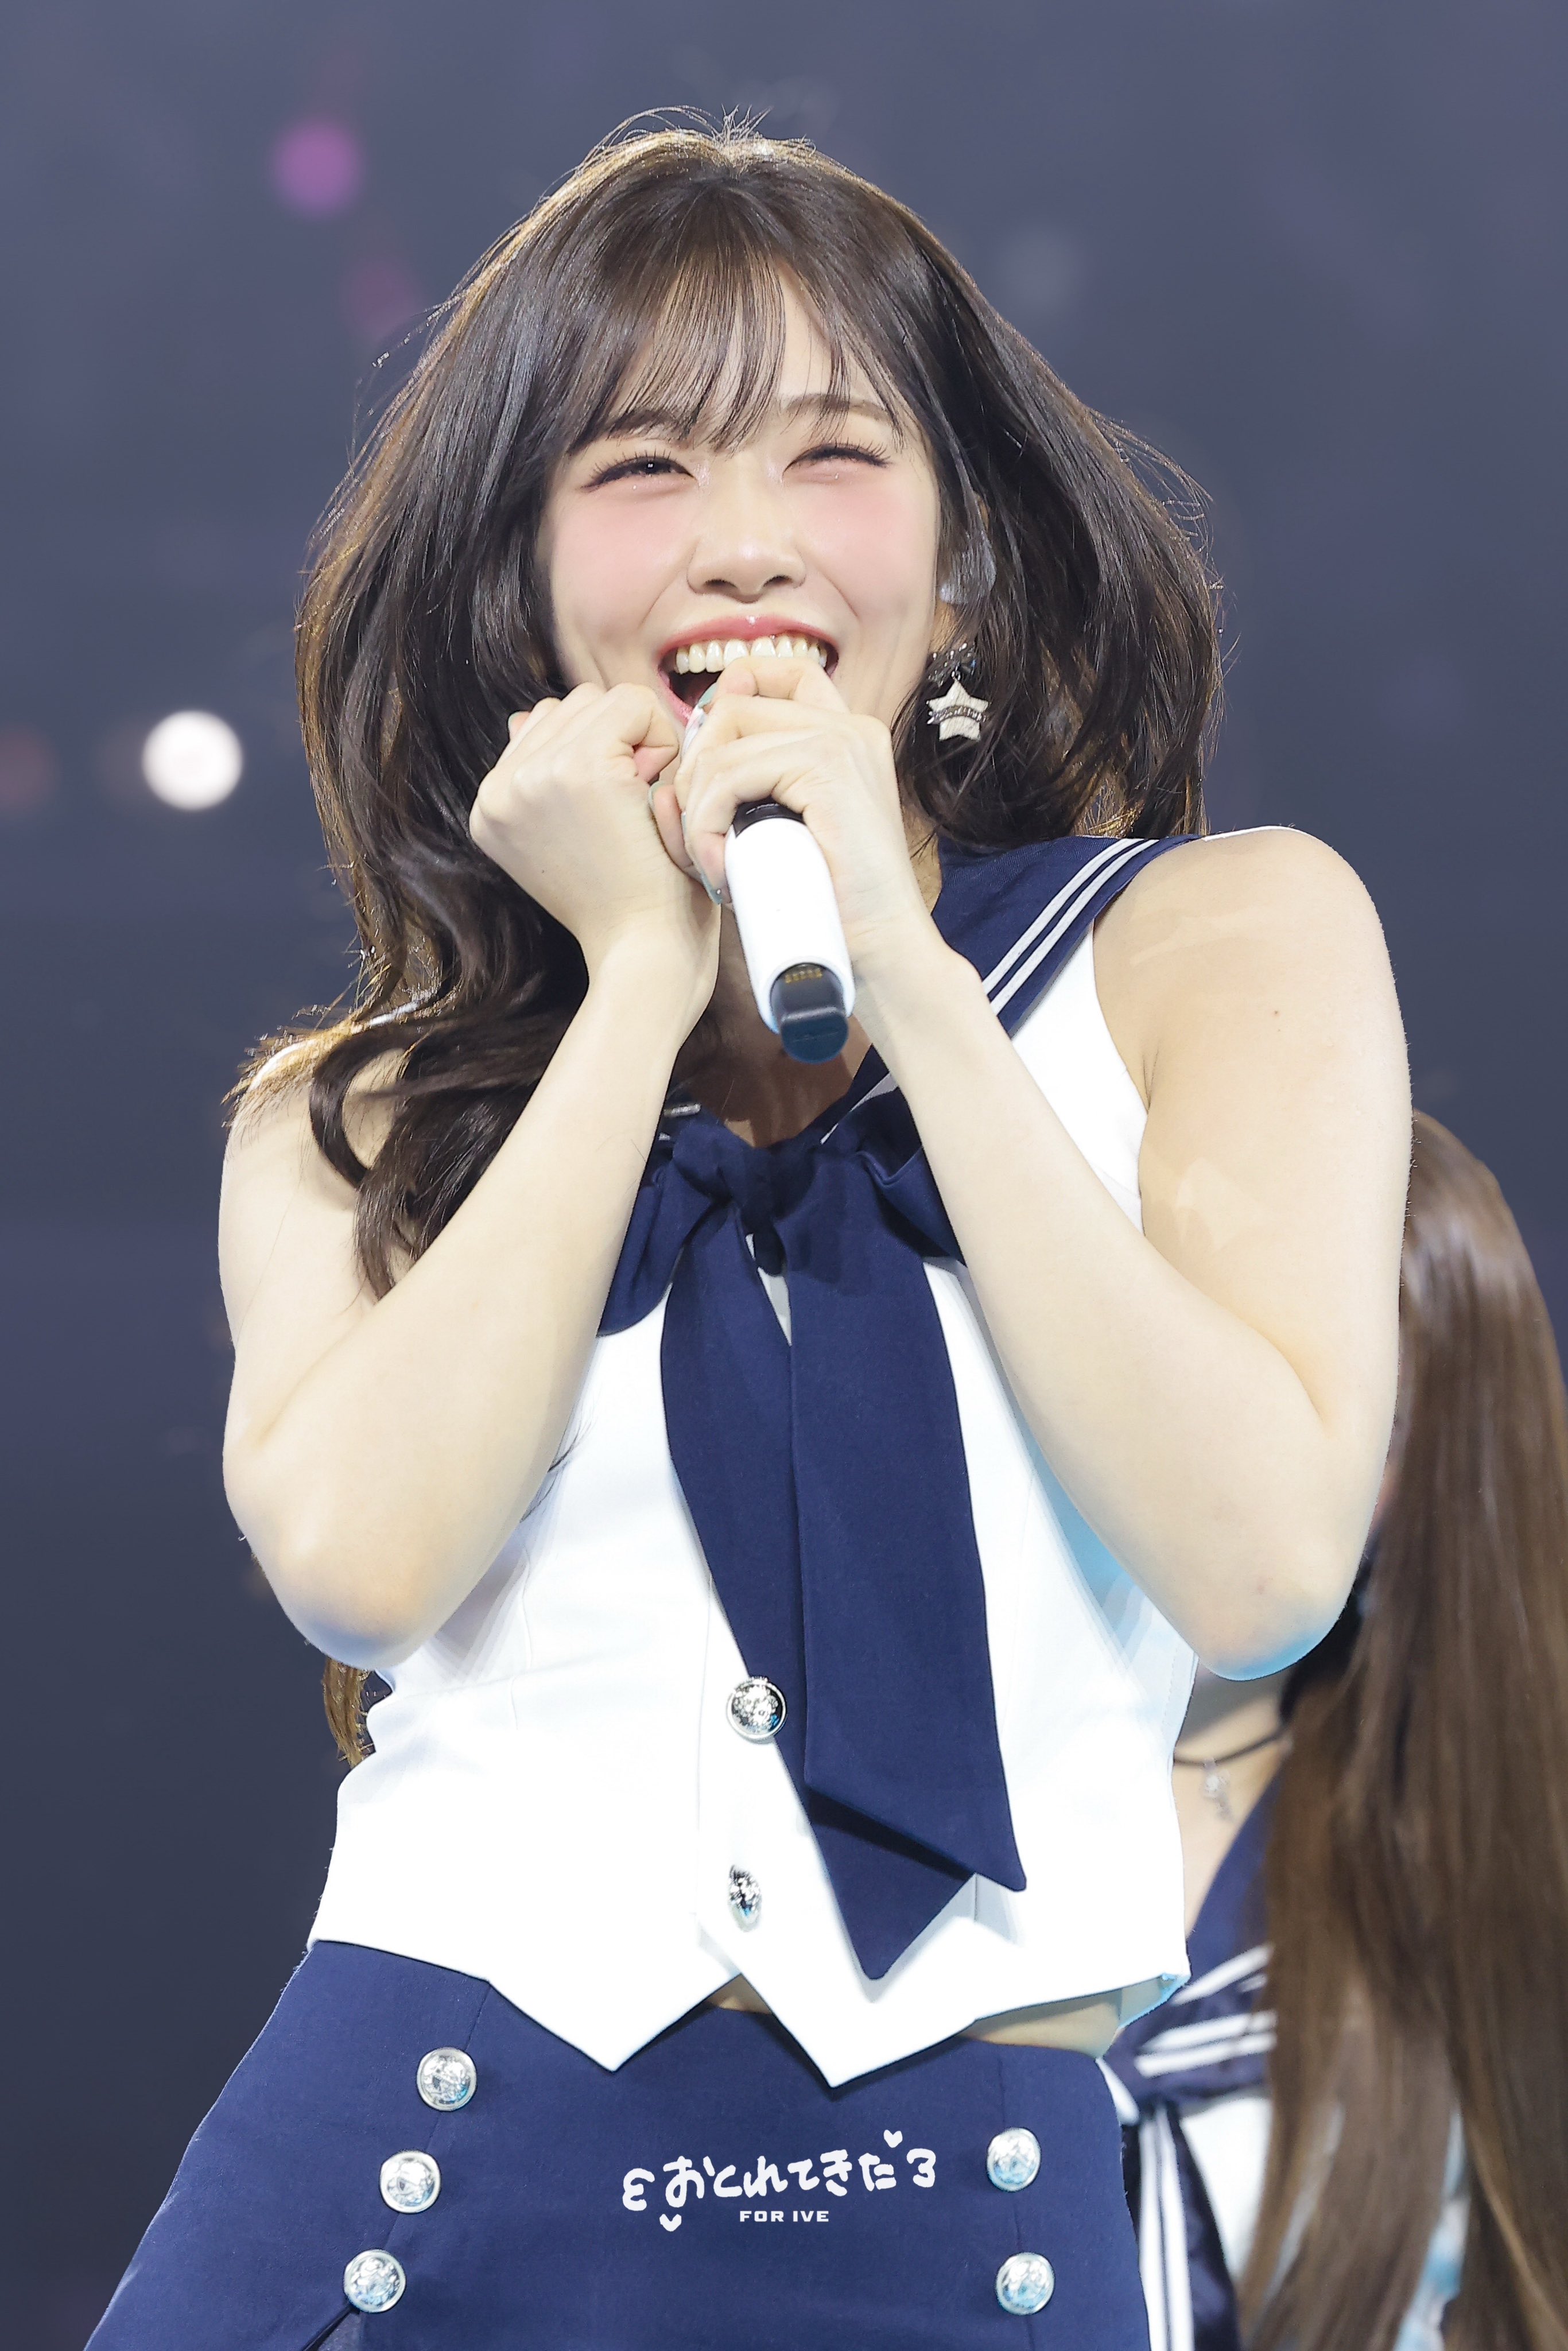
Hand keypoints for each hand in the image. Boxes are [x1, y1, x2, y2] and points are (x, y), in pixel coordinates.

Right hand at [469, 683, 716, 1016]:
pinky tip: (655, 796)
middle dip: (615, 743)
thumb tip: (525, 720)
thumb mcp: (565, 838)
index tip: (612, 815)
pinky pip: (633, 704)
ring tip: (640, 804)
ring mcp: (533, 776)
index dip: (597, 756)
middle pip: (570, 706)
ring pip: (599, 699)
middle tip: (632, 811)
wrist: (646, 950)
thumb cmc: (626, 899)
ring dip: (638, 742)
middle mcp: (499, 789)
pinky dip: (662, 741)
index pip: (545, 726)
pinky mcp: (579, 769)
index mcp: (491, 805)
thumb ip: (542, 776)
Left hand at [665, 659, 935, 985]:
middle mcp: (850, 727)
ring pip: (724, 744)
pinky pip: (729, 776)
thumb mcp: (788, 830)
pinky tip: (721, 871)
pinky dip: (706, 825)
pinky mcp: (826, 767)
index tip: (704, 767)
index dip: (727, 701)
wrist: (882, 951)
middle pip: (735, 705)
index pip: (777, 674)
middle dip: (695, 768)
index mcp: (849, 736)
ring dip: (696, 808)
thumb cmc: (831, 906)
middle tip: (694, 834)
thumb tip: (695, 751)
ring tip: (710, 864)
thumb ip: (757, 785)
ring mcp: (842, 741)